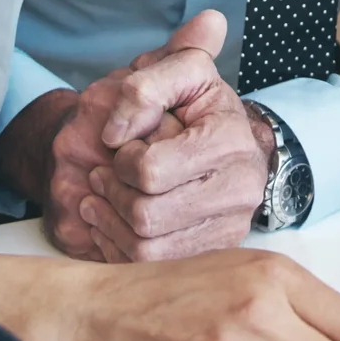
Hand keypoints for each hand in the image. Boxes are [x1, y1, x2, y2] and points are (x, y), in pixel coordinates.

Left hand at [72, 10, 273, 260]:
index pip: (150, 171)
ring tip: (99, 198)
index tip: (121, 145)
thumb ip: (145, 86)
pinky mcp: (215, 252)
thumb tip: (116, 132)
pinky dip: (120, 249)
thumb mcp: (175, 71)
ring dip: (110, 223)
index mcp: (230, 140)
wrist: (221, 135)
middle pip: (147, 216)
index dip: (121, 159)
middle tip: (101, 175)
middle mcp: (240, 189)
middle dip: (112, 193)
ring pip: (147, 251)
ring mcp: (231, 227)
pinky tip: (112, 223)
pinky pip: (154, 270)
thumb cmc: (191, 102)